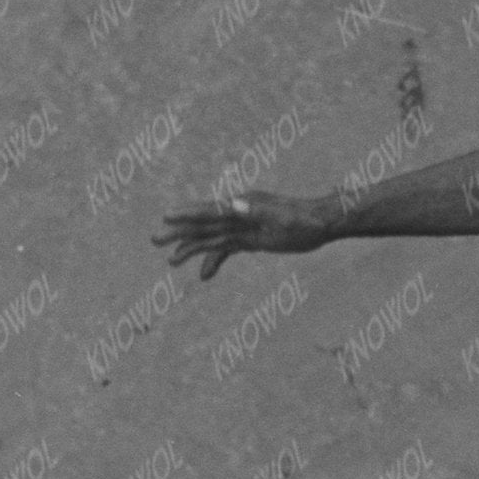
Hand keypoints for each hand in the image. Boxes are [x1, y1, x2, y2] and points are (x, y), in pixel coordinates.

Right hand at [157, 190, 339, 270]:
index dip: (187, 214)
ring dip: (191, 249)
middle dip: (179, 233)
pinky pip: (226, 250)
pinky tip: (203, 275)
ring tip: (170, 262)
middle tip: (155, 240)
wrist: (323, 223)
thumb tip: (234, 203)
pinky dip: (214, 261)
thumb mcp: (282, 215)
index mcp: (242, 205)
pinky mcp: (251, 239)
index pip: (210, 210)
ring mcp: (243, 227)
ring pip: (211, 239)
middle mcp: (238, 214)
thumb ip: (258, 209)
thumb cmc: (306, 218)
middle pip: (204, 225)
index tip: (166, 217)